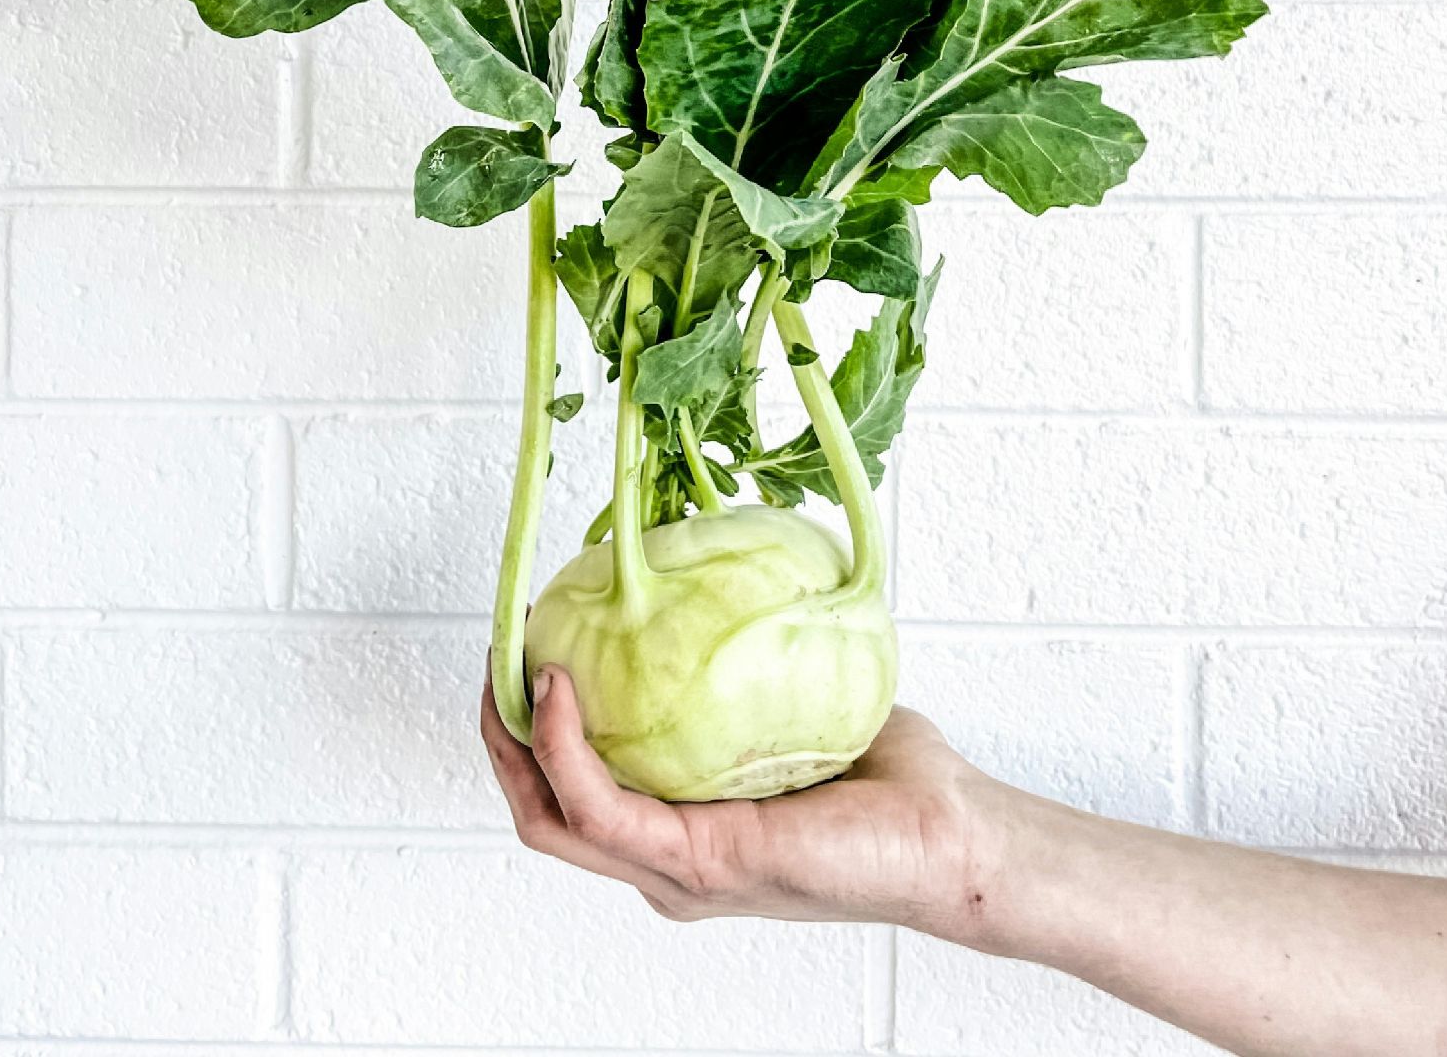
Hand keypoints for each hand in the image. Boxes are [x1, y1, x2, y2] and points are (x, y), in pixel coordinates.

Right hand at [480, 663, 1003, 933]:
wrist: (948, 831)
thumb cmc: (890, 777)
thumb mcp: (794, 698)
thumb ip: (743, 660)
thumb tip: (713, 576)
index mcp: (680, 831)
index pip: (573, 787)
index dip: (531, 723)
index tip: (526, 644)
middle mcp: (665, 860)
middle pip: (539, 805)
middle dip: (499, 732)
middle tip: (498, 652)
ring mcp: (672, 871)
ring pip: (548, 814)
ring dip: (512, 738)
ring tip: (509, 663)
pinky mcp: (692, 865)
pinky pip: (596, 806)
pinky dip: (563, 746)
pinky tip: (560, 686)